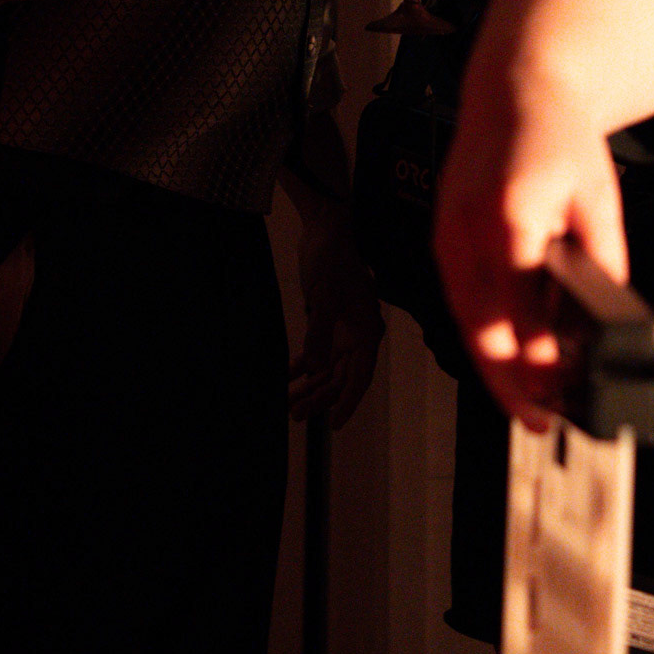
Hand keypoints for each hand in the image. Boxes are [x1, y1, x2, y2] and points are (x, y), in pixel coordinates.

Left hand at [290, 210, 384, 426]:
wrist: (325, 229)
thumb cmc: (331, 259)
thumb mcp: (324, 295)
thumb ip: (319, 332)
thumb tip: (317, 367)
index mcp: (367, 330)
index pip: (360, 376)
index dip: (348, 402)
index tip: (334, 425)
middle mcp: (359, 333)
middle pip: (342, 377)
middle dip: (321, 397)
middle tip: (296, 415)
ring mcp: (344, 328)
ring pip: (329, 367)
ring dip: (311, 385)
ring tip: (289, 403)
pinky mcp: (329, 320)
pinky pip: (318, 351)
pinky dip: (304, 364)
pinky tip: (287, 375)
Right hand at [434, 55, 627, 425]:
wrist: (515, 90)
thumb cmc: (557, 138)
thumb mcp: (599, 199)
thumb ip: (604, 262)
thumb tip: (607, 321)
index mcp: (513, 216)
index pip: (522, 314)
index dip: (539, 365)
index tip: (560, 397)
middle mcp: (470, 227)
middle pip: (482, 328)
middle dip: (509, 383)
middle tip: (539, 419)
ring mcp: (449, 231)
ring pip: (464, 319)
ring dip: (491, 365)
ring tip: (524, 402)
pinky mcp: (441, 234)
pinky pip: (458, 297)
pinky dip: (479, 332)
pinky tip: (504, 355)